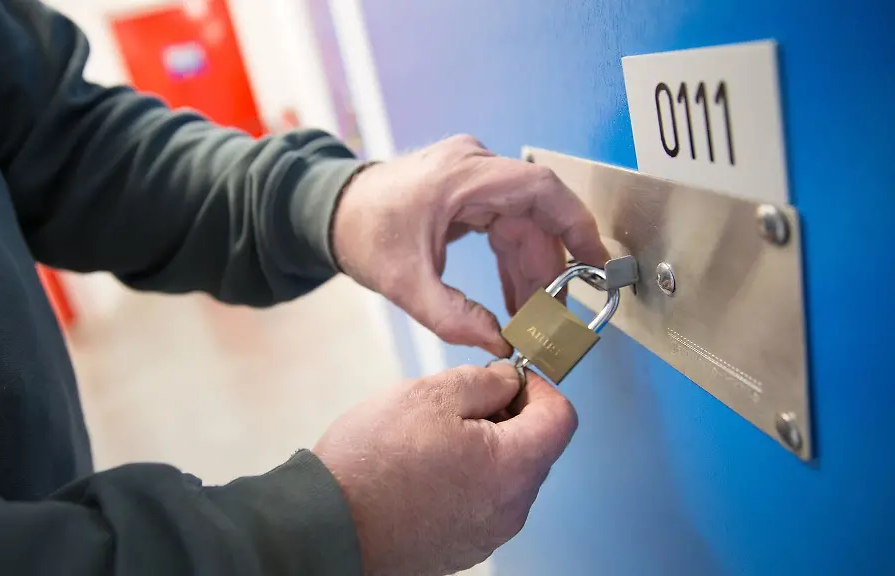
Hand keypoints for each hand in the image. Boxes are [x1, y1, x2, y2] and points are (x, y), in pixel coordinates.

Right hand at [314, 363, 576, 574]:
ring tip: (430, 439)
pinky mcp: (463, 547)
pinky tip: (422, 469)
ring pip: (505, 475)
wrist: (328, 525)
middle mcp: (511, 508)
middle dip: (505, 416)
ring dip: (482, 448)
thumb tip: (508, 381)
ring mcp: (488, 533)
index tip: (504, 378)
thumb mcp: (431, 394)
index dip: (537, 386)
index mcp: (514, 466)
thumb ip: (484, 381)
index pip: (562, 417)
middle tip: (456, 404)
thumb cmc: (374, 461)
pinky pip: (480, 502)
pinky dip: (464, 478)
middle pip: (534, 447)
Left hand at [331, 135, 608, 356]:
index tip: (595, 262)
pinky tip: (516, 297)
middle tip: (554, 316)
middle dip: (548, 268)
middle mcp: (474, 167)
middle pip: (535, 215)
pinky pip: (505, 225)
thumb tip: (498, 342)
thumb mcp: (404, 282)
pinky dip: (512, 260)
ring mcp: (472, 177)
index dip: (575, 224)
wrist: (331, 212)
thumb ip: (452, 317)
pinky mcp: (467, 192)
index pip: (540, 190)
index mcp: (463, 175)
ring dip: (531, 270)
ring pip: (523, 223)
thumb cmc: (361, 232)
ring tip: (534, 317)